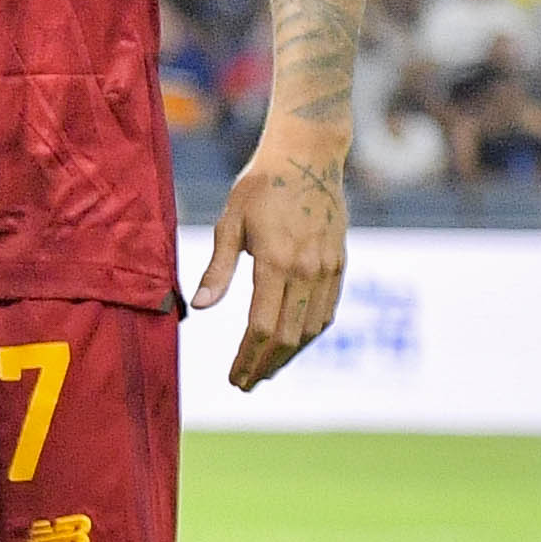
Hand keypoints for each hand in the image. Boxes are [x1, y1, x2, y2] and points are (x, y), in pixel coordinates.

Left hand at [194, 138, 348, 389]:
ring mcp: (328, 269)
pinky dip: (310, 333)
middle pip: (288, 335)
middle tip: (245, 384)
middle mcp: (308, 270)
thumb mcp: (229, 223)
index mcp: (277, 262)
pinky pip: (328, 310)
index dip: (247, 357)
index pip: (262, 326)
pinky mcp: (340, 263)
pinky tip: (293, 343)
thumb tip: (201, 309)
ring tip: (266, 370)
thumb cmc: (260, 187)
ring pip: (312, 327)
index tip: (234, 378)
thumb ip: (218, 268)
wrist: (308, 157)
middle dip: (266, 364)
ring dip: (289, 354)